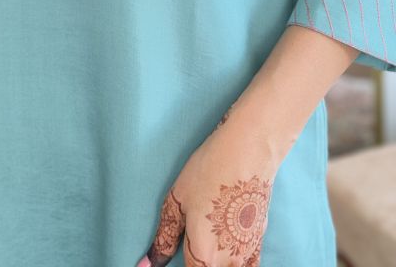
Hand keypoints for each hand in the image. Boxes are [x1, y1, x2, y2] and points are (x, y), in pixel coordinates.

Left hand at [136, 106, 277, 266]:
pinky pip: (249, 265)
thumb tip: (147, 264)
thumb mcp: (177, 201)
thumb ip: (164, 237)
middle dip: (198, 261)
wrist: (249, 151)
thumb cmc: (209, 172)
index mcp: (204, 256)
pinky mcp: (260, 240)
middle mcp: (229, 262)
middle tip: (192, 239)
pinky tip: (228, 248)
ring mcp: (247, 252)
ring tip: (207, 241)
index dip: (178, 265)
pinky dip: (237, 263)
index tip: (180, 249)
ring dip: (217, 261)